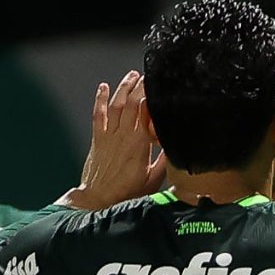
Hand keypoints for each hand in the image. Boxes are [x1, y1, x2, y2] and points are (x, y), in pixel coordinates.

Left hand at [58, 71, 166, 210]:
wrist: (98, 199)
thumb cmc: (127, 192)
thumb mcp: (153, 180)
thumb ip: (164, 162)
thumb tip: (176, 146)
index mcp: (139, 144)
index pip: (146, 113)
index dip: (152, 98)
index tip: (161, 87)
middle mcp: (123, 135)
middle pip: (131, 104)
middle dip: (140, 87)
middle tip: (148, 76)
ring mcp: (108, 135)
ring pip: (116, 105)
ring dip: (124, 88)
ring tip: (132, 75)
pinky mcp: (98, 139)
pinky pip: (98, 114)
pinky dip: (100, 99)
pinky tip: (103, 87)